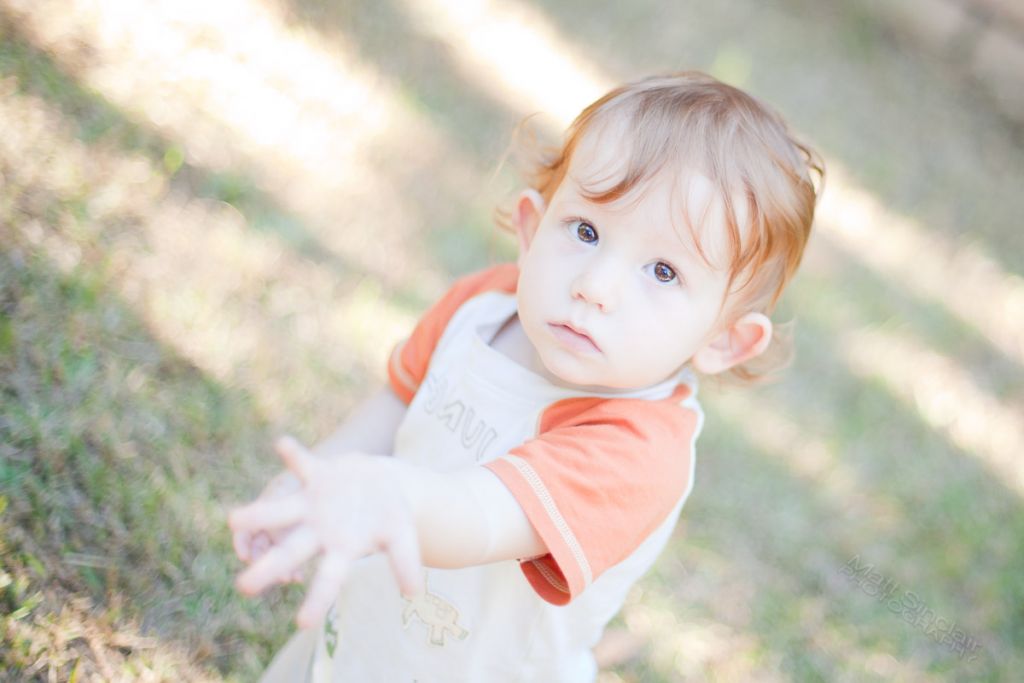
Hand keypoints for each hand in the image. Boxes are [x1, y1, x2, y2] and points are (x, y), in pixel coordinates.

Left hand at [228, 436, 424, 627]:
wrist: (383, 485)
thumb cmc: (391, 518)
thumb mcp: (403, 537)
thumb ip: (406, 562)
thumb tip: (415, 593)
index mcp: (340, 550)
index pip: (328, 580)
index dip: (318, 601)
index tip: (303, 625)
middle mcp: (318, 531)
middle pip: (290, 552)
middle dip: (268, 568)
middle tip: (243, 587)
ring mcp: (313, 503)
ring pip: (280, 512)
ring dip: (259, 515)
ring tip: (234, 521)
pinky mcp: (317, 475)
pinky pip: (302, 464)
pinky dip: (294, 454)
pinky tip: (282, 443)